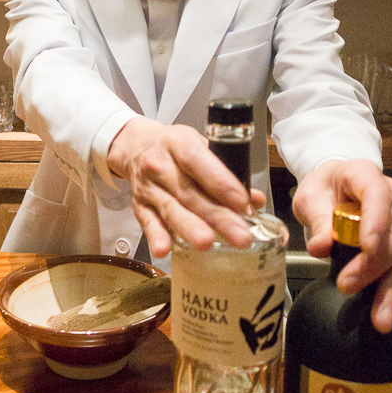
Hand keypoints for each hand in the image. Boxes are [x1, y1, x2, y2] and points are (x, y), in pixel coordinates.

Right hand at [107, 117, 265, 257]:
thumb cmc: (175, 147)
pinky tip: (165, 250)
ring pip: (170, 209)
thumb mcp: (201, 146)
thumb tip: (256, 200)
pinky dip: (157, 236)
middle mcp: (159, 164)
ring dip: (189, 228)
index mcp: (178, 143)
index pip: (198, 161)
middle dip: (216, 216)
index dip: (220, 182)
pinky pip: (148, 223)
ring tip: (207, 244)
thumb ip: (227, 173)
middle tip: (240, 236)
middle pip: (189, 192)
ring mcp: (148, 186)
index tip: (242, 202)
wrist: (135, 147)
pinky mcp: (139, 205)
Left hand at [292, 159, 391, 332]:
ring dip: (390, 289)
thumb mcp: (310, 197)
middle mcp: (391, 200)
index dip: (376, 221)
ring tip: (382, 318)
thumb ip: (317, 220)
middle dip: (373, 264)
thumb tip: (321, 247)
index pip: (377, 195)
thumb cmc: (322, 188)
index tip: (366, 247)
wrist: (333, 187)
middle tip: (347, 285)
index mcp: (366, 176)